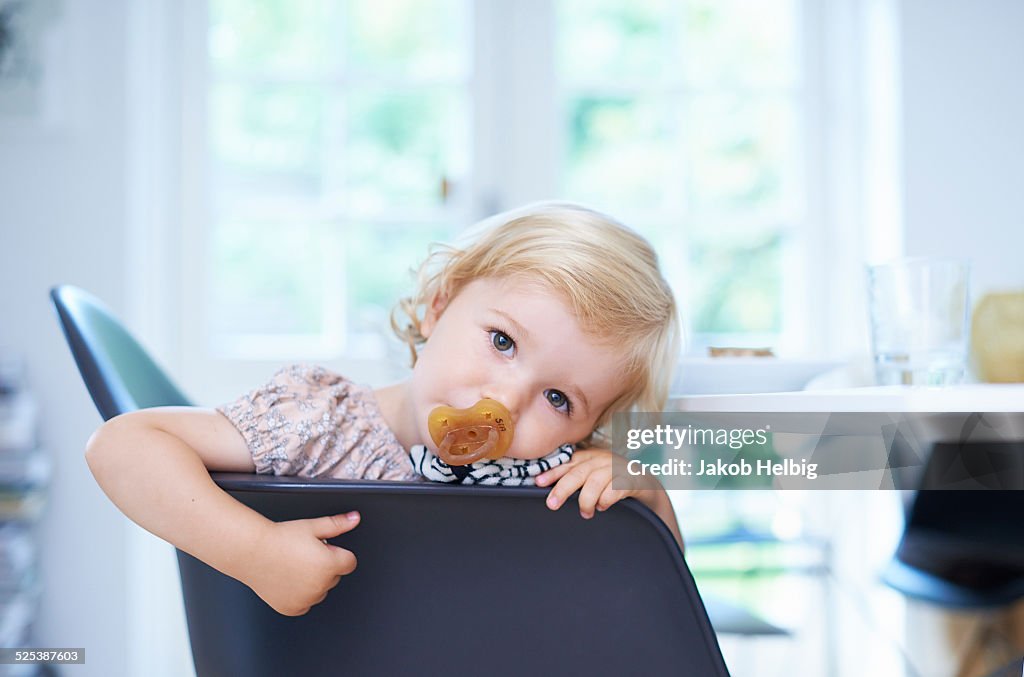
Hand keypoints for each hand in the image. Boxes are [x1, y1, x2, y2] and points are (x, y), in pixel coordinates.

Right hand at [237, 512, 360, 615]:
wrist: (251, 551)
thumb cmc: (280, 538)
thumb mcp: (312, 526)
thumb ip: (338, 524)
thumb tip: (355, 519)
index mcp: (329, 565)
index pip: (349, 562)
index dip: (337, 553)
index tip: (324, 549)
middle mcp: (320, 585)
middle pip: (334, 577)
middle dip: (325, 566)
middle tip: (304, 555)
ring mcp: (306, 599)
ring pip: (320, 591)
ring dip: (313, 582)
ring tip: (294, 565)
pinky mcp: (293, 609)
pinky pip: (305, 603)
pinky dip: (300, 595)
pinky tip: (288, 579)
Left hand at [535, 448, 654, 518]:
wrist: (646, 485)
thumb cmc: (614, 482)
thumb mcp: (595, 476)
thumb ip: (576, 480)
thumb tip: (551, 494)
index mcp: (591, 457)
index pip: (569, 463)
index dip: (553, 472)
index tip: (538, 482)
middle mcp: (603, 459)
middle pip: (579, 472)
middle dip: (563, 488)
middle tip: (552, 504)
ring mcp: (618, 468)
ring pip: (595, 481)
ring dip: (586, 500)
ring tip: (585, 513)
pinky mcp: (632, 480)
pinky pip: (615, 490)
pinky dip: (605, 500)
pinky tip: (602, 507)